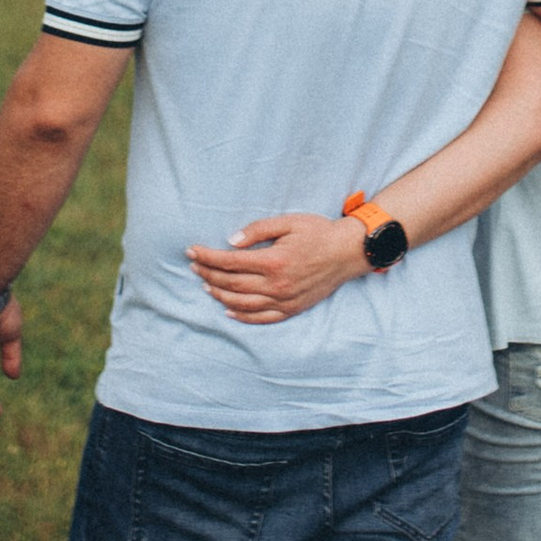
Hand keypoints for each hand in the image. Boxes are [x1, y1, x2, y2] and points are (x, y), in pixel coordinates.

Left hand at [188, 213, 368, 323]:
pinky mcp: (292, 309)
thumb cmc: (318, 232)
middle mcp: (277, 284)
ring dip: (220, 295)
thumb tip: (231, 242)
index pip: (230, 262)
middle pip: (232, 284)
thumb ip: (258, 230)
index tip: (192, 251)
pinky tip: (229, 310)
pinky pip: (262, 318)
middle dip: (208, 275)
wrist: (348, 252)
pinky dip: (242, 316)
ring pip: (242, 303)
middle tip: (194, 267)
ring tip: (206, 286)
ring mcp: (285, 300)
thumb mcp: (288, 222)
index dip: (207, 257)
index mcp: (274, 261)